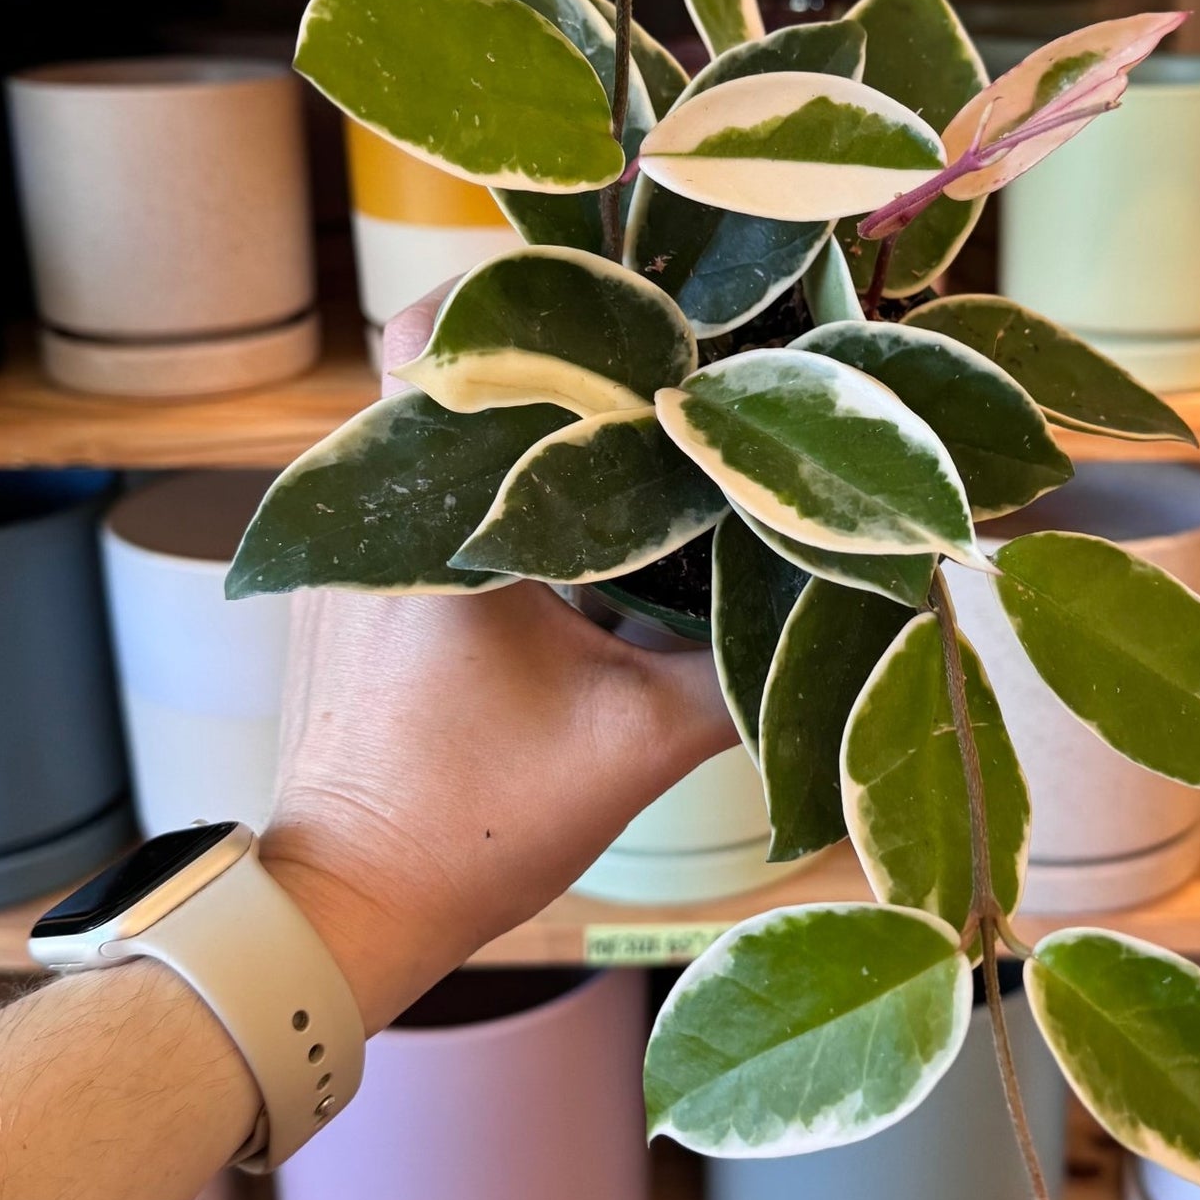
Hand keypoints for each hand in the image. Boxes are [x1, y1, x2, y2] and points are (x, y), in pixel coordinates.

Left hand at [261, 288, 736, 1030]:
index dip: (542, 295)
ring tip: (625, 417)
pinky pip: (421, 489)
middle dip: (543, 346)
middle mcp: (371, 509)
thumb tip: (848, 597)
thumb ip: (743, 666)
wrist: (358, 904)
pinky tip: (575, 510)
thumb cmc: (480, 821)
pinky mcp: (356, 587)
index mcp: (433, 520)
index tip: (637, 300)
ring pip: (432, 426)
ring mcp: (351, 548)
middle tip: (649, 348)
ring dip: (516, 415)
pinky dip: (491, 479)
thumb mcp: (637, 742)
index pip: (451, 333)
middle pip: (441, 361)